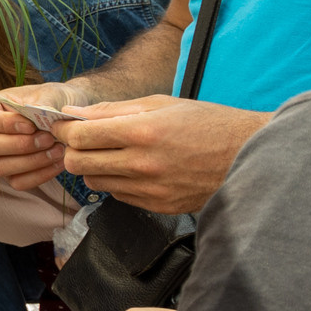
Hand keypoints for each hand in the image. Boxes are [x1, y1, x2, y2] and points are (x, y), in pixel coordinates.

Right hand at [0, 83, 74, 189]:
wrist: (62, 117)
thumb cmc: (48, 99)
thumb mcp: (46, 94)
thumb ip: (41, 104)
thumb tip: (41, 115)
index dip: (2, 124)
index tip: (31, 125)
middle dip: (17, 145)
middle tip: (48, 138)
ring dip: (31, 161)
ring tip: (58, 149)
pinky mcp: (9, 174)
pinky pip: (18, 182)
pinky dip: (40, 174)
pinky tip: (58, 162)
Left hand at [57, 96, 266, 214]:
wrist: (248, 155)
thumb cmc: (207, 123)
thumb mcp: (162, 103)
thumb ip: (115, 110)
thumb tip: (78, 115)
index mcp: (143, 132)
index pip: (80, 137)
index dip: (64, 130)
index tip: (63, 126)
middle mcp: (143, 164)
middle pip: (78, 164)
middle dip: (72, 150)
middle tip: (82, 140)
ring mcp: (150, 189)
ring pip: (94, 183)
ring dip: (93, 168)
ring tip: (110, 153)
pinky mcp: (157, 206)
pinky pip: (118, 196)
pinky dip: (116, 182)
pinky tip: (132, 168)